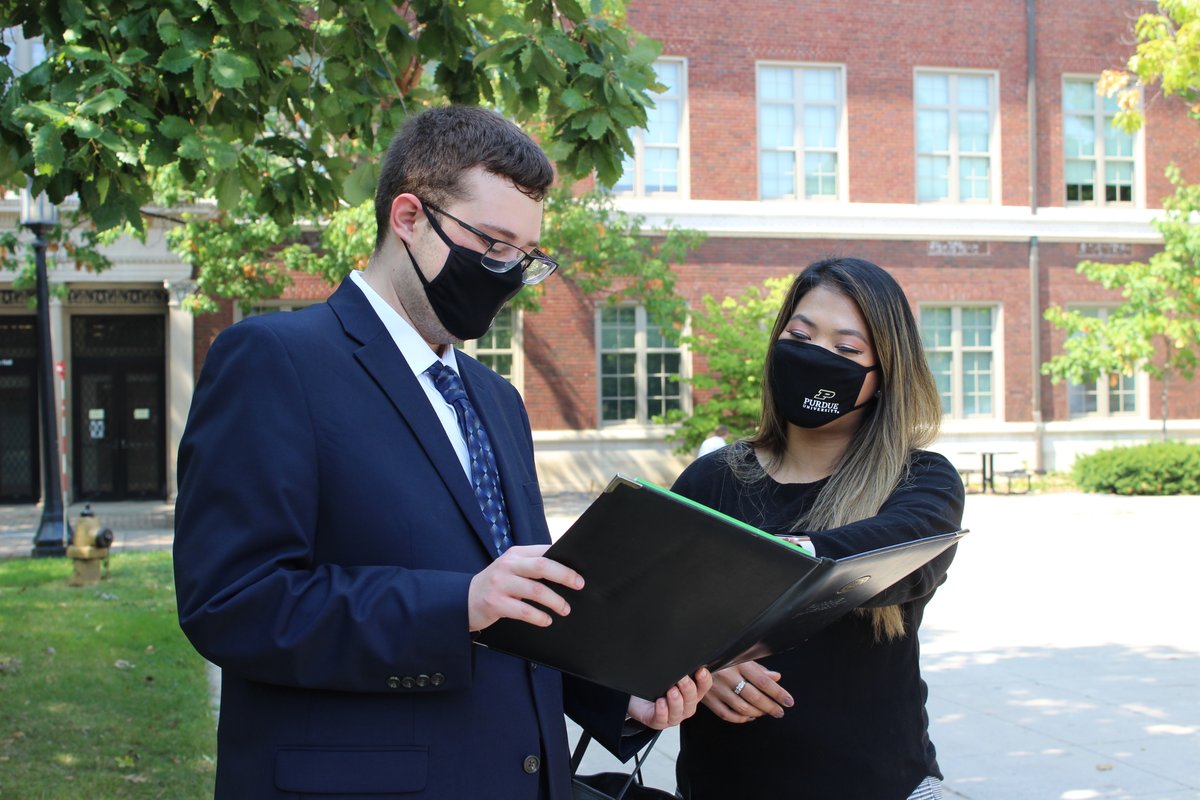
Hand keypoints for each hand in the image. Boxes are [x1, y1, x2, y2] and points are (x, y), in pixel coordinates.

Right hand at [467, 545, 583, 631]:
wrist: (462, 600)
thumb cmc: (496, 585)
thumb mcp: (511, 569)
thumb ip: (531, 567)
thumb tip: (566, 571)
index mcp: (515, 554)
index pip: (544, 552)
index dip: (564, 560)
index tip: (580, 570)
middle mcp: (507, 566)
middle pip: (542, 566)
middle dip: (565, 575)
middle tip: (579, 585)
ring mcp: (500, 584)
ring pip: (536, 590)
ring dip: (555, 601)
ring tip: (565, 609)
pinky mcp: (495, 603)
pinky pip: (523, 611)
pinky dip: (539, 616)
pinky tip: (547, 620)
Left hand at [626, 668, 712, 729]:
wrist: (638, 700)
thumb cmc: (656, 686)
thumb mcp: (669, 676)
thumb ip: (678, 669)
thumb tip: (683, 655)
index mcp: (691, 694)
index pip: (703, 687)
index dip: (704, 679)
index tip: (701, 670)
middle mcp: (685, 706)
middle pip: (692, 700)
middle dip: (688, 689)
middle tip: (682, 679)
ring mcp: (673, 716)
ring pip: (679, 711)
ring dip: (676, 701)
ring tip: (671, 691)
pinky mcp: (658, 722)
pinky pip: (662, 719)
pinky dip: (662, 711)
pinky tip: (660, 702)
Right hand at [700, 662, 792, 722]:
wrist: (691, 658)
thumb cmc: (719, 654)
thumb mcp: (739, 655)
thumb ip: (757, 667)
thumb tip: (776, 678)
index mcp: (737, 662)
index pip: (763, 681)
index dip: (778, 693)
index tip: (789, 701)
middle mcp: (727, 675)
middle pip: (754, 697)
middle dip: (770, 707)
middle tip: (780, 712)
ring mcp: (716, 688)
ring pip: (742, 708)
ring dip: (757, 713)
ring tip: (765, 713)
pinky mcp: (707, 699)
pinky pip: (726, 714)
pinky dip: (740, 719)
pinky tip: (748, 717)